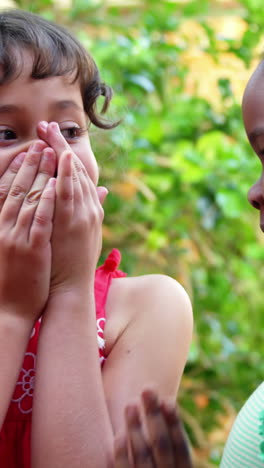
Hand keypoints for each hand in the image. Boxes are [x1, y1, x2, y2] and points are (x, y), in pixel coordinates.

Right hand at [0, 141, 55, 322]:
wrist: (11, 308)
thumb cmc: (13, 278)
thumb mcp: (10, 248)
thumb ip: (15, 226)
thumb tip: (22, 208)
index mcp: (0, 225)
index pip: (7, 190)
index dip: (17, 168)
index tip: (27, 150)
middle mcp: (5, 227)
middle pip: (18, 189)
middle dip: (29, 164)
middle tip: (40, 142)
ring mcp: (18, 237)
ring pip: (30, 199)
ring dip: (40, 174)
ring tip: (50, 154)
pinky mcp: (32, 248)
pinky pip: (41, 220)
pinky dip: (48, 201)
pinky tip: (56, 184)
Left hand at [37, 122, 106, 293]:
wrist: (72, 288)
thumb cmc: (74, 263)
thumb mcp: (86, 234)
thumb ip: (94, 209)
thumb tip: (103, 190)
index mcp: (90, 210)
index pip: (78, 176)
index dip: (66, 154)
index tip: (54, 138)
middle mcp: (88, 209)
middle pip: (76, 170)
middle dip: (61, 146)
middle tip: (48, 124)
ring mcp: (82, 215)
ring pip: (73, 177)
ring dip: (61, 152)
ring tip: (49, 130)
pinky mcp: (74, 223)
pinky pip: (69, 194)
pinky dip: (66, 174)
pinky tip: (61, 156)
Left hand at [114, 389, 192, 467]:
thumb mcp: (168, 464)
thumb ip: (165, 447)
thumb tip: (162, 405)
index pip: (181, 448)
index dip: (174, 423)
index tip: (167, 399)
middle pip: (162, 446)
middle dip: (155, 415)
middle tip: (148, 388)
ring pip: (143, 456)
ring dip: (136, 427)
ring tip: (131, 403)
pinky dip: (122, 453)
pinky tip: (120, 433)